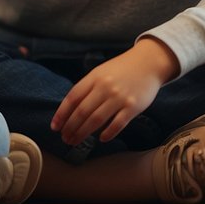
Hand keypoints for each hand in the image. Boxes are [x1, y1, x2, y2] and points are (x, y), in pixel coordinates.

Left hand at [51, 39, 177, 145]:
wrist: (149, 62)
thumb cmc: (122, 69)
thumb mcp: (101, 72)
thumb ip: (87, 88)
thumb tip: (70, 110)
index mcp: (94, 77)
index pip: (72, 98)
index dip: (61, 114)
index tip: (55, 127)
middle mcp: (105, 87)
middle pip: (82, 112)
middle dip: (70, 128)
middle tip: (65, 138)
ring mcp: (119, 97)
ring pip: (96, 120)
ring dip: (83, 133)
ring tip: (75, 141)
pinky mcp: (133, 106)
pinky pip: (117, 124)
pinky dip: (107, 133)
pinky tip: (101, 139)